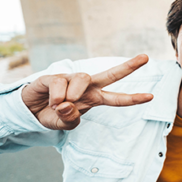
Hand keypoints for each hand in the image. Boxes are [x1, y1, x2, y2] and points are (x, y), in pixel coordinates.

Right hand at [21, 55, 153, 129]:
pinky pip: (60, 82)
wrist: (30, 111)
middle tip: (146, 58)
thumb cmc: (53, 115)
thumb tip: (68, 104)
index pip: (117, 98)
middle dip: (129, 66)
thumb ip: (71, 119)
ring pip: (83, 79)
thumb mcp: (65, 124)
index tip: (151, 96)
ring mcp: (71, 79)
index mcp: (94, 98)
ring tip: (60, 105)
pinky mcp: (54, 76)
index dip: (133, 99)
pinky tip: (52, 101)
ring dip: (73, 94)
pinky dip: (57, 96)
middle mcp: (87, 86)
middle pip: (111, 74)